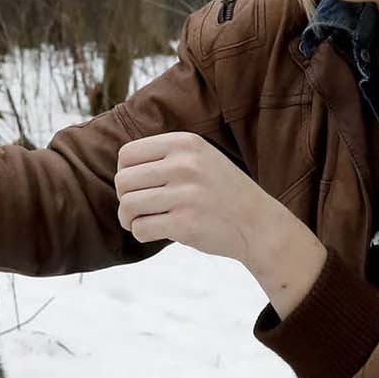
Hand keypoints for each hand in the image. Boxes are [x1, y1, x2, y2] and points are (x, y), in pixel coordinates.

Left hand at [114, 131, 275, 258]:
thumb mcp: (200, 158)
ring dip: (128, 219)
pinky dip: (141, 233)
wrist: (259, 223)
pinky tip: (155, 232)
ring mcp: (186, 195)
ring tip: (141, 221)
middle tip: (138, 208)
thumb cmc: (221, 192)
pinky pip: (140, 228)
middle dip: (124, 198)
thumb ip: (165, 156)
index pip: (127, 154)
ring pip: (127, 206)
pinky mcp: (185, 224)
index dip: (125, 173)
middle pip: (123, 181)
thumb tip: (119, 167)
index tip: (138, 187)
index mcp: (185, 143)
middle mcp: (185, 165)